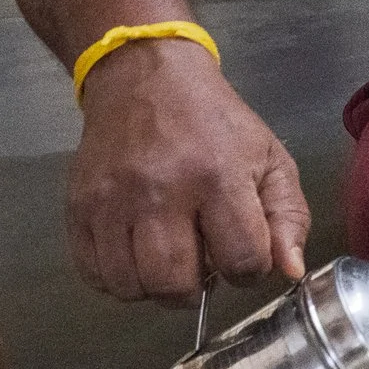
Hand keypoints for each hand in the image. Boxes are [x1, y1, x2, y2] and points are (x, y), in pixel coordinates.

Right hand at [67, 38, 309, 302]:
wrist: (144, 78)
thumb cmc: (214, 122)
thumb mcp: (269, 158)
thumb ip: (288, 216)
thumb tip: (290, 272)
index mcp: (217, 177)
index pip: (241, 260)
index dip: (249, 271)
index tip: (243, 256)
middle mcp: (160, 191)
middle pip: (175, 285)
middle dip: (196, 290)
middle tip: (201, 266)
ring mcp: (112, 201)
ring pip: (131, 286)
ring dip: (154, 287)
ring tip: (168, 257)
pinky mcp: (79, 206)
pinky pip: (94, 273)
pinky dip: (117, 277)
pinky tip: (137, 253)